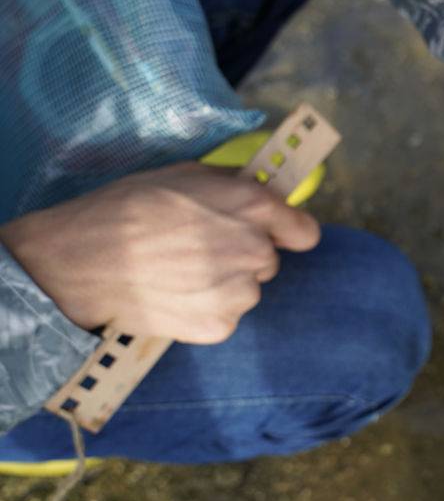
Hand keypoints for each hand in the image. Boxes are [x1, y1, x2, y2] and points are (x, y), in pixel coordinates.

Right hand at [0, 162, 319, 343]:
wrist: (81, 260)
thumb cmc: (130, 207)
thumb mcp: (187, 173)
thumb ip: (234, 184)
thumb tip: (260, 189)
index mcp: (253, 207)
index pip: (305, 232)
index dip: (288, 232)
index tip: (273, 235)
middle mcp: (255, 251)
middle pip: (269, 261)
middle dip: (243, 256)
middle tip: (199, 249)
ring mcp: (239, 293)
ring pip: (247, 290)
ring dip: (224, 285)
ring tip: (179, 274)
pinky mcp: (218, 326)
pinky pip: (224, 317)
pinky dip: (204, 311)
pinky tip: (173, 296)